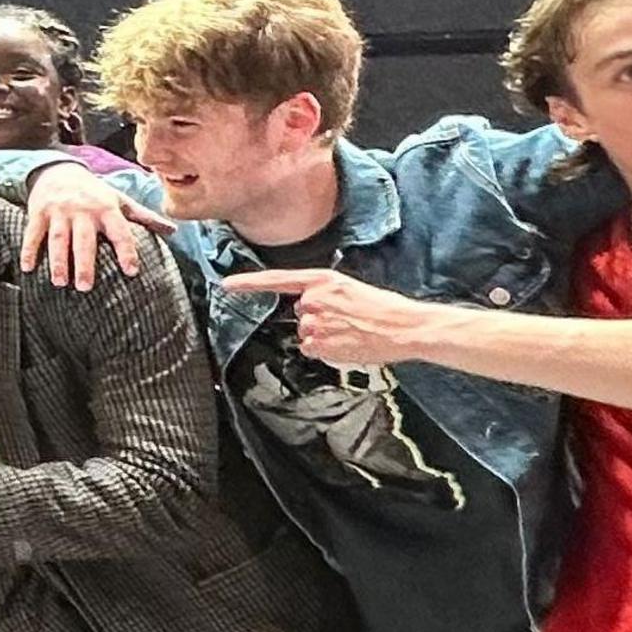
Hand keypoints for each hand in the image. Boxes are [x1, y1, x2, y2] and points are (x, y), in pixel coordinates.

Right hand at [19, 163, 168, 288]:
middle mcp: (83, 210)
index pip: (119, 232)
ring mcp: (59, 212)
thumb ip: (144, 216)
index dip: (126, 251)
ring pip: (58, 239)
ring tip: (60, 283)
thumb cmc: (94, 191)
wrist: (59, 170)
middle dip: (84, 263)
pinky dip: (28, 250)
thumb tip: (173, 230)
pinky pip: (33, 233)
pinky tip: (28, 268)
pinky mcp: (39, 212)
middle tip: (86, 287)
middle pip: (84, 240)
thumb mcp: (119, 199)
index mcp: (106, 208)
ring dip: (57, 261)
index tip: (131, 272)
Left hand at [221, 267, 443, 369]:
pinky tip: (346, 344)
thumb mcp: (350, 288)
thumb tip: (306, 306)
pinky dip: (325, 350)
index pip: (278, 280)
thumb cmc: (382, 308)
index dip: (250, 283)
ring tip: (350, 332)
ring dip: (323, 336)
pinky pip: (312, 349)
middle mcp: (314, 300)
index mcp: (323, 281)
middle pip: (300, 312)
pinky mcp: (320, 345)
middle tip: (347, 319)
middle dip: (317, 317)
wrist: (404, 327)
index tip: (227, 284)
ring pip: (305, 333)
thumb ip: (324, 293)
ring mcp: (315, 324)